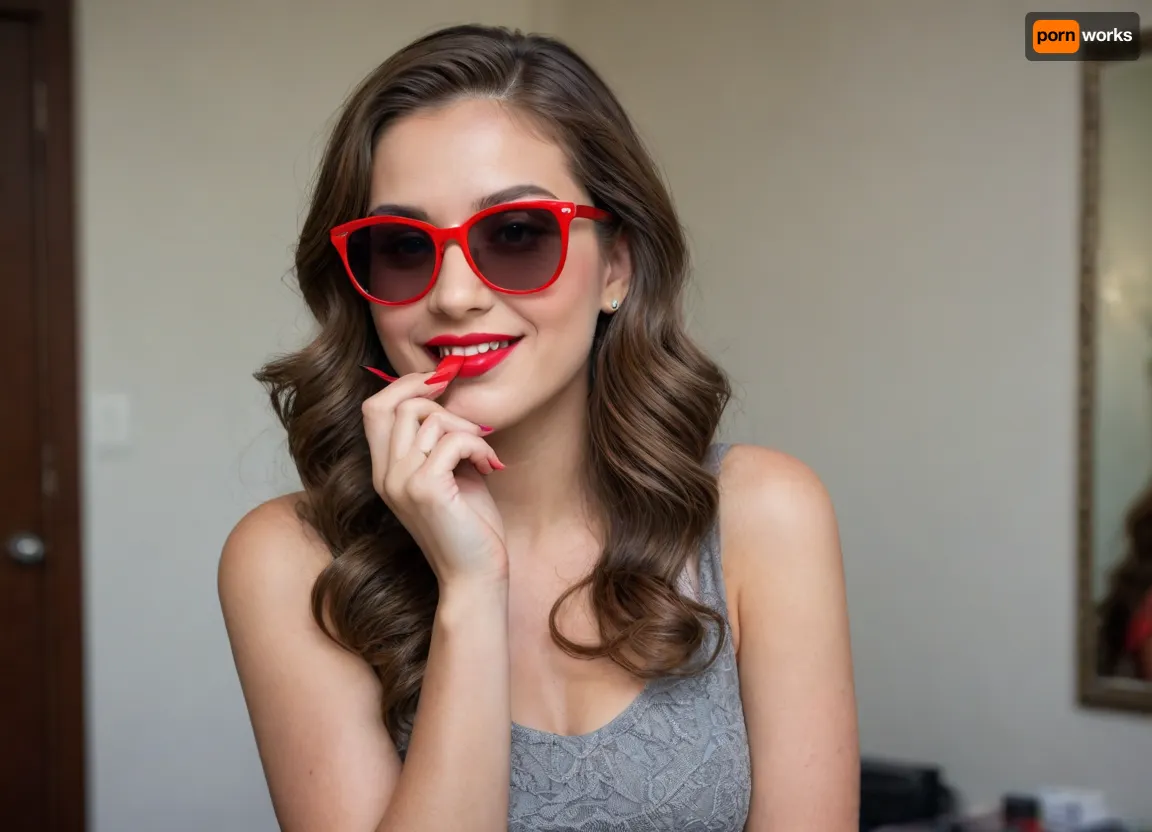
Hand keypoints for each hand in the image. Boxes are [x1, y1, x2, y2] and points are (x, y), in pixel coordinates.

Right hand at [361, 370, 506, 587]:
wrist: (475, 574)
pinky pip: (452, 440)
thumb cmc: (469, 525)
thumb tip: (446, 395)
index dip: (406, 385)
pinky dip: (479, 446)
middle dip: (443, 404)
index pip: (375, 407)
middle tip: (473, 428)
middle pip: (399, 405)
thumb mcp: (449, 472)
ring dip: (469, 430)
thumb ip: (439, 439)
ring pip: (430, 420)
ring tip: (486, 455)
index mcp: (385, 470)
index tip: (441, 382)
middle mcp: (385, 475)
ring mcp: (401, 482)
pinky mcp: (425, 490)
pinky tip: (490, 467)